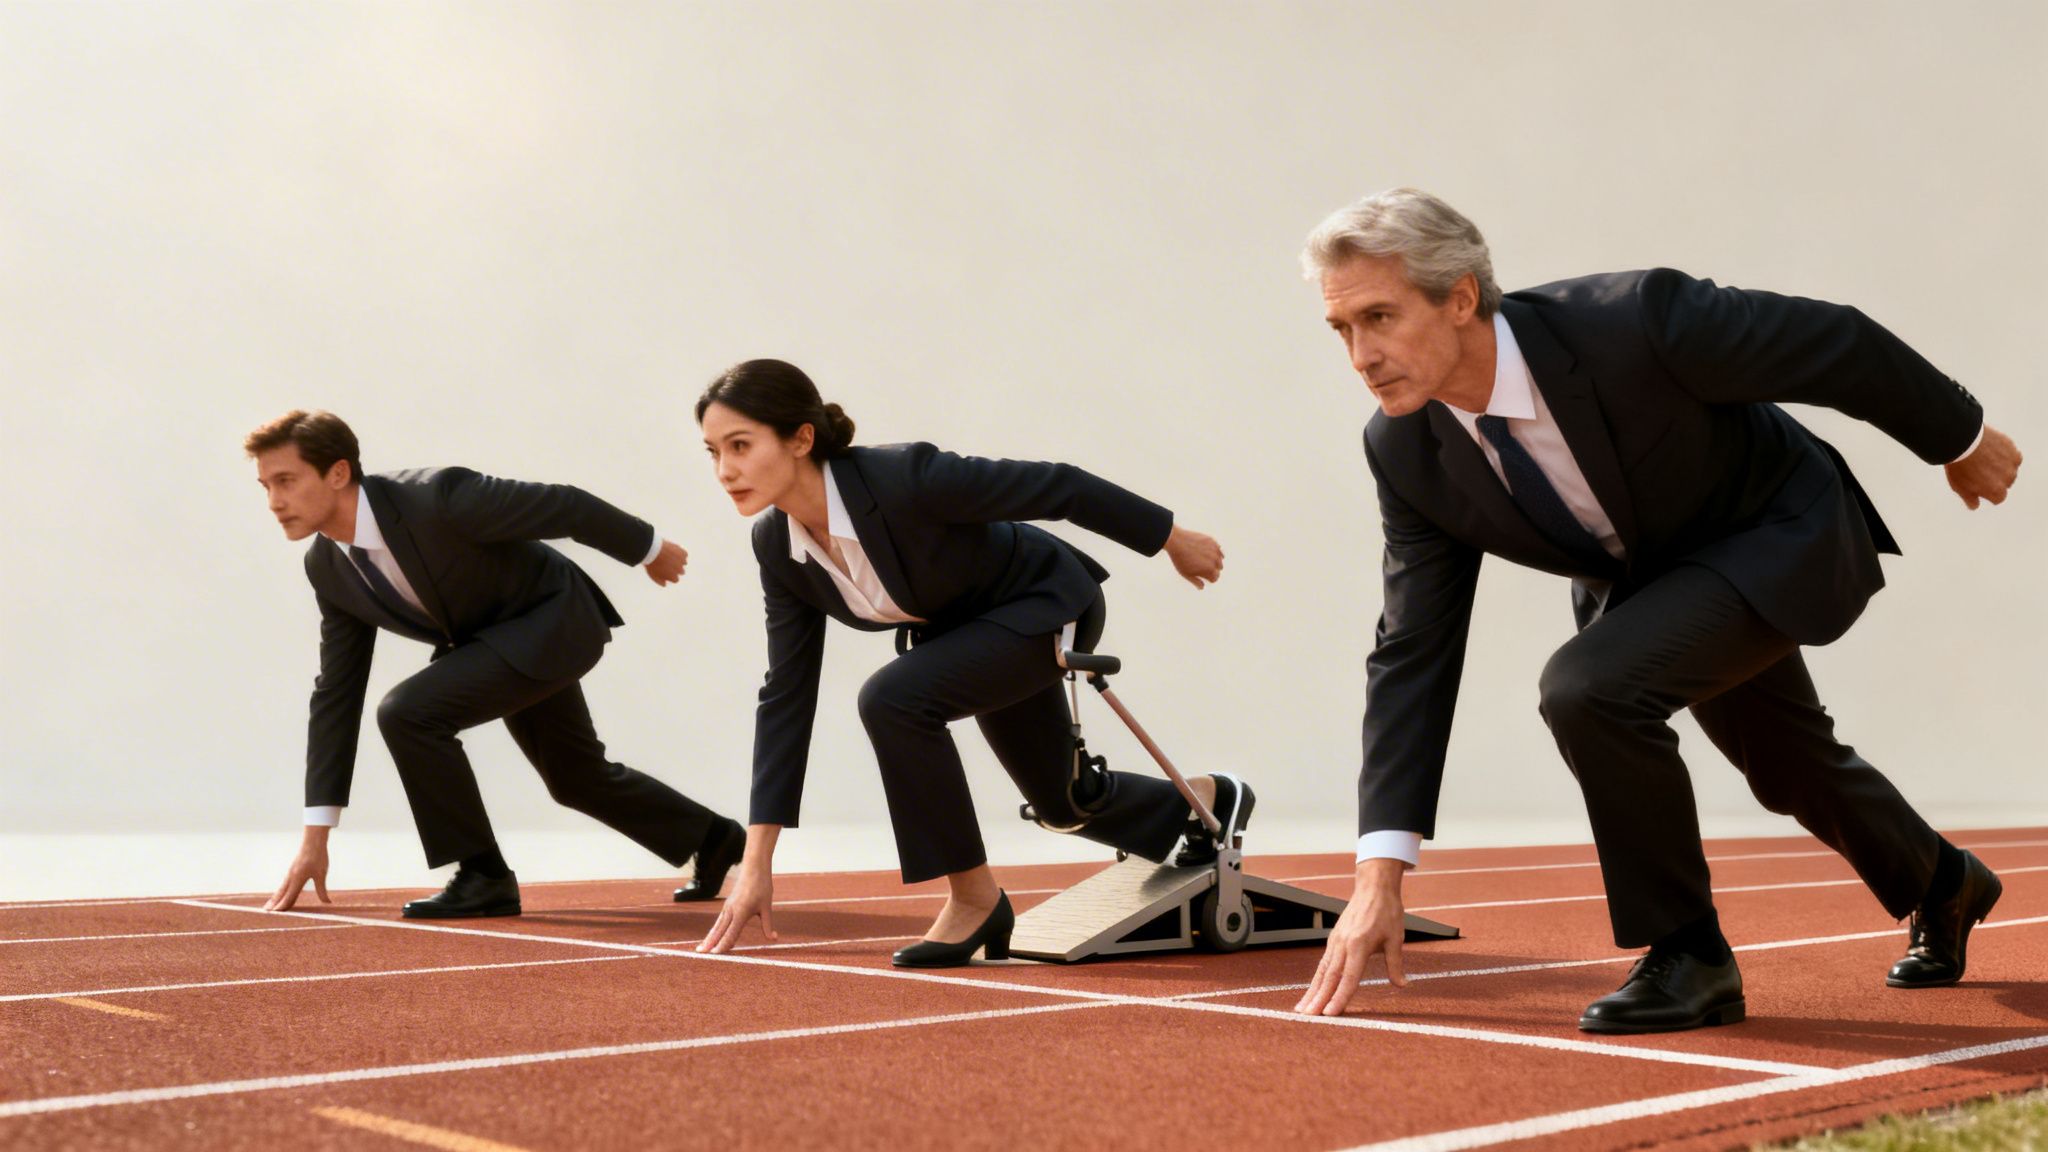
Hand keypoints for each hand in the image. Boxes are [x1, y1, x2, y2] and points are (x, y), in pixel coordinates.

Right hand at [266, 826, 331, 911]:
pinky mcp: (291, 870)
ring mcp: (290, 874)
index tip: (276, 914)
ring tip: (268, 906)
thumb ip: (322, 890)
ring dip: (275, 898)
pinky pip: (284, 884)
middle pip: (281, 894)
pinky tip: (280, 894)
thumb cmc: (318, 857)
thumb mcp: (322, 874)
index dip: (282, 906)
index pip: (288, 896)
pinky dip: (280, 892)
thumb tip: (328, 903)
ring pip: (281, 889)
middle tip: (265, 913)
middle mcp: (291, 877)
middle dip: (274, 904)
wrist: (313, 841)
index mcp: (297, 879)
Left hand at [645, 539, 688, 584]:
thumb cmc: (652, 564)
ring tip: (670, 557)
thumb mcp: (653, 576)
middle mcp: (680, 571)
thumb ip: (660, 582)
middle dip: (676, 568)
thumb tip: (665, 584)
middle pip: (681, 572)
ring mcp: (682, 562)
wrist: (653, 551)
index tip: (665, 571)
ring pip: (684, 563)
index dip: (671, 575)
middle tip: (668, 563)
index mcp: (674, 578)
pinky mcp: (683, 553)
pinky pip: (685, 555)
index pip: (676, 579)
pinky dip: (681, 554)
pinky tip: (674, 552)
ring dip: (679, 561)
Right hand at [697, 863, 775, 952]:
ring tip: (701, 949)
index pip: (730, 933)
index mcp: (741, 912)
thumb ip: (768, 925)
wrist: (754, 868)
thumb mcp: (767, 907)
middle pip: (719, 931)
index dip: (723, 945)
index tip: (716, 954)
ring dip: (709, 938)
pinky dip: (714, 930)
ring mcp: (727, 908)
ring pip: (717, 926)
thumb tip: (774, 938)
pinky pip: (719, 921)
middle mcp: (731, 911)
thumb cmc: (762, 886)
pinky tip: (711, 937)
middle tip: (700, 954)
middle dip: (710, 943)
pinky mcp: (727, 906)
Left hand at [1162, 524, 1223, 588]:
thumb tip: (1202, 587)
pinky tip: (1206, 551)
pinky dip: (1214, 551)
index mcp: (1209, 570)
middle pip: (1219, 568)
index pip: (1215, 578)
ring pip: (1220, 558)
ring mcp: (1214, 549)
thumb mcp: (1186, 574)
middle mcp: (1215, 560)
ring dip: (1214, 560)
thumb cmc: (1180, 559)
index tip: (1202, 575)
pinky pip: (1218, 548)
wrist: (1176, 541)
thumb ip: (1196, 582)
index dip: (1209, 578)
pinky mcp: (1212, 541)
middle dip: (1212, 568)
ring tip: (1203, 558)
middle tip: (1201, 565)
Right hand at [1295, 857, 1407, 1015]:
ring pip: (1322, 971)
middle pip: (1329, 977)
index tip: (1330, 1014)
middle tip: (1308, 1017)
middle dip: (1318, 999)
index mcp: (1358, 945)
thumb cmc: (1387, 912)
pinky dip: (1316, 979)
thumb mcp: (1396, 938)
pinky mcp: (1334, 939)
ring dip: (1312, 991)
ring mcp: (1335, 941)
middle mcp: (1343, 944)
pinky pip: (1323, 963)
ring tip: (1301, 1009)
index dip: (1339, 997)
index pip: (1348, 978)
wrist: (1373, 887)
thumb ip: (1396, 964)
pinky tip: (1312, 991)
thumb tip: (1402, 985)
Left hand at [1945, 425, 2020, 509]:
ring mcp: (2012, 464)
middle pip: (2005, 483)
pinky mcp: (2013, 450)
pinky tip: (1992, 450)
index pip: (1998, 498)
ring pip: (2010, 469)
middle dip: (1996, 478)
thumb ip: (1970, 499)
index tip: (1978, 483)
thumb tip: (1975, 506)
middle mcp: (2008, 479)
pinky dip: (2005, 455)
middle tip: (1979, 468)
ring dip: (2001, 466)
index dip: (1987, 491)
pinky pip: (2013, 456)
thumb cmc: (1959, 466)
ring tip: (1984, 458)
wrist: (1963, 441)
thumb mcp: (1959, 487)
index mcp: (1997, 491)